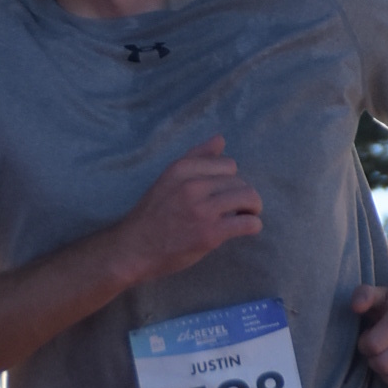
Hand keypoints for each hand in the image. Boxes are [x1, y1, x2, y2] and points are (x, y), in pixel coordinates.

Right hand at [117, 139, 262, 283]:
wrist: (134, 249)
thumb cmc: (153, 215)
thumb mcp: (168, 179)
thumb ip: (195, 158)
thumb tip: (220, 139)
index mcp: (182, 169)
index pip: (228, 164)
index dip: (230, 179)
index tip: (223, 193)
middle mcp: (192, 186)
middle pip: (240, 181)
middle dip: (242, 194)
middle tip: (235, 208)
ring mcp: (201, 210)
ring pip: (248, 198)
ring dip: (253, 208)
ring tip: (245, 216)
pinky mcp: (210, 234)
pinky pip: (247, 223)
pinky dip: (253, 225)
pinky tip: (247, 229)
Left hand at [351, 270, 387, 387]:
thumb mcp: (379, 295)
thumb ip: (363, 295)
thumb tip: (356, 306)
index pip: (374, 344)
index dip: (365, 345)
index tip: (369, 339)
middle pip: (386, 365)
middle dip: (374, 361)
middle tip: (377, 352)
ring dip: (387, 376)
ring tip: (387, 363)